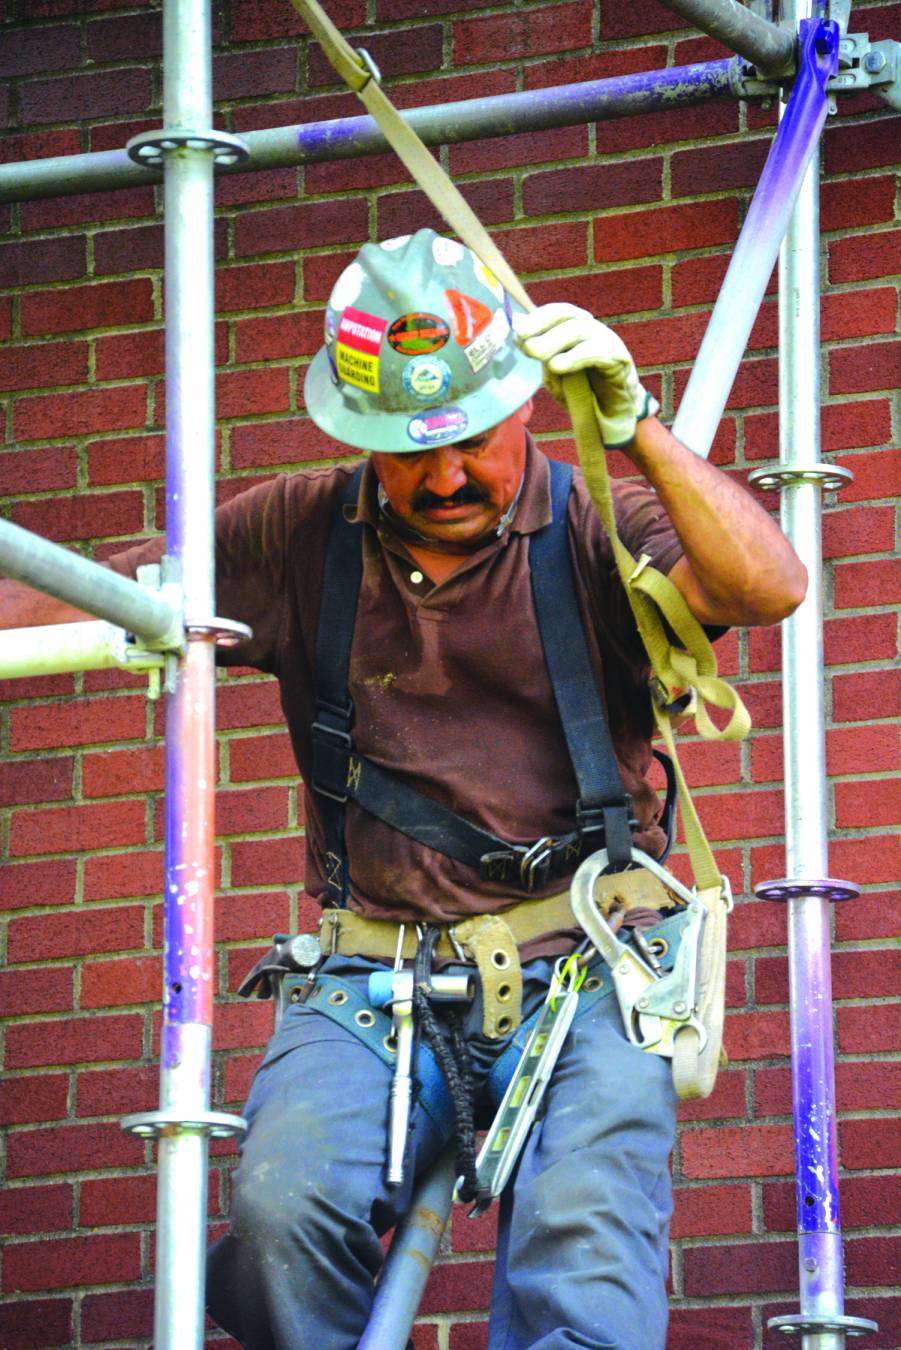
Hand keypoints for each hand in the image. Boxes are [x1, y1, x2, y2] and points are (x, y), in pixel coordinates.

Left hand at [513, 303, 658, 447]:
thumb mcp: (556, 376)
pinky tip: (558, 365)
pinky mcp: (620, 358)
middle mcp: (591, 330)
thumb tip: (525, 341)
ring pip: (580, 329)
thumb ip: (543, 359)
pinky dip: (575, 356)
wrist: (614, 416)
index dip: (535, 319)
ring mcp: (607, 341)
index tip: (517, 333)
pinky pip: (597, 351)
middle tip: (524, 341)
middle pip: (567, 314)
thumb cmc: (584, 394)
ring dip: (554, 339)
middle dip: (542, 323)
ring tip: (535, 353)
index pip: (555, 313)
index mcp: (575, 330)